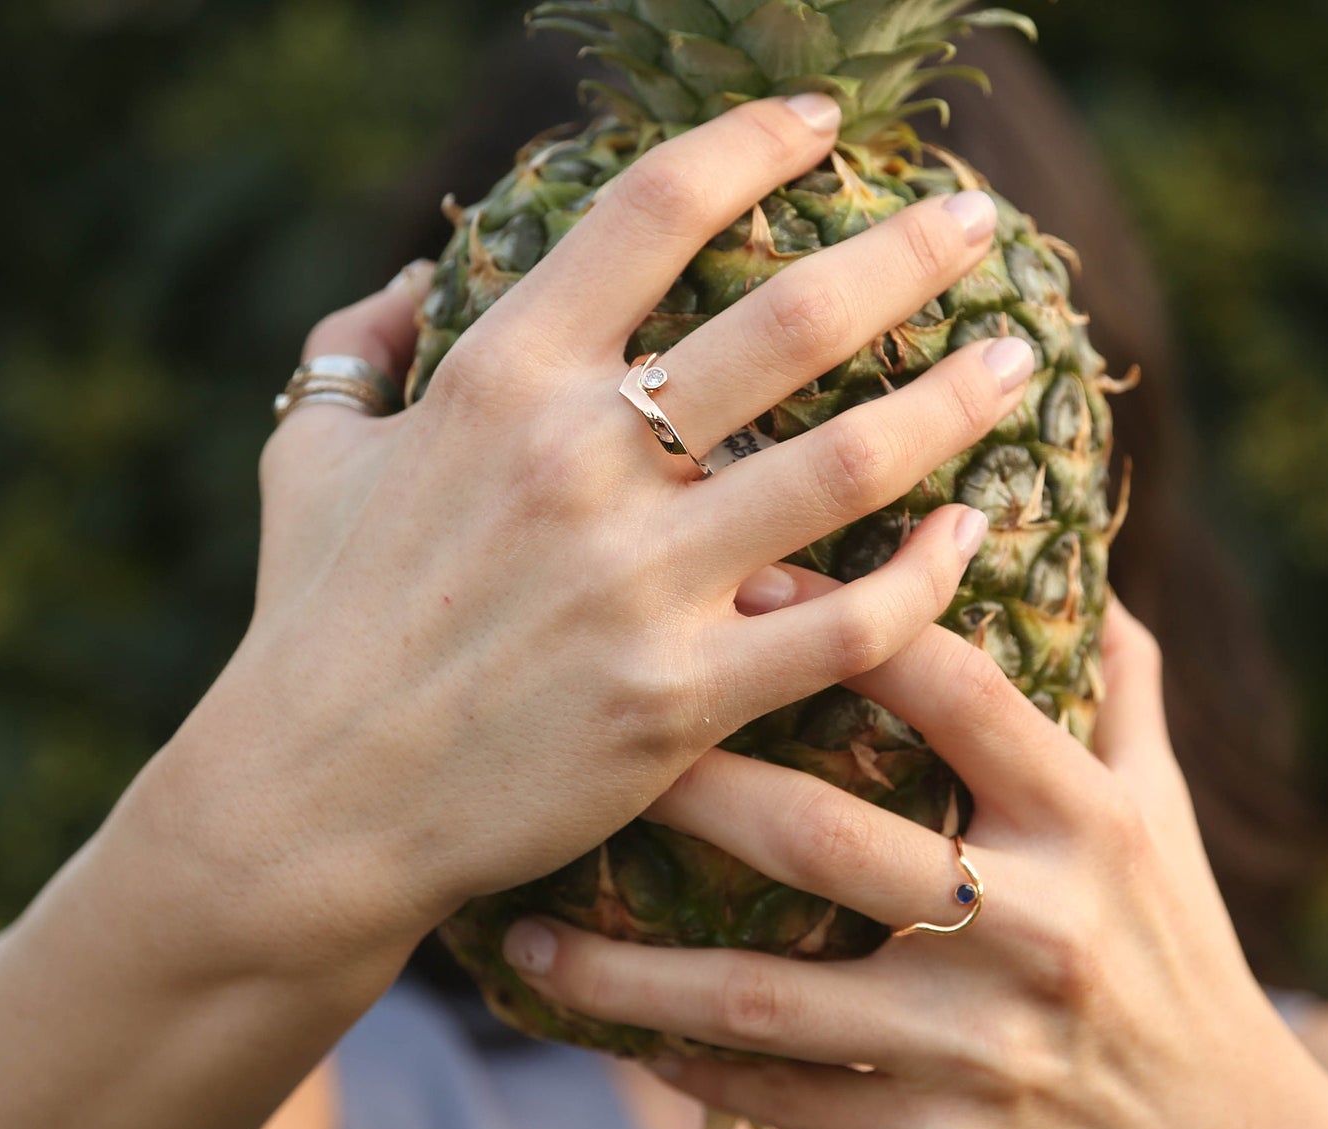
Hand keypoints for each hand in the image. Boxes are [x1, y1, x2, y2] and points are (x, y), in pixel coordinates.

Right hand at [142, 94, 1038, 979]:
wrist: (309, 806)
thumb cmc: (307, 626)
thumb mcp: (310, 459)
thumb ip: (362, 347)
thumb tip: (419, 275)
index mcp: (499, 380)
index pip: (651, 209)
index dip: (755, 141)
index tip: (829, 122)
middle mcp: (582, 460)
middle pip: (792, 315)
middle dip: (909, 251)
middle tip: (981, 224)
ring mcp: (640, 581)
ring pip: (850, 461)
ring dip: (956, 397)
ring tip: (1020, 359)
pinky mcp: (681, 696)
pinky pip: (849, 624)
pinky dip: (930, 576)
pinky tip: (974, 535)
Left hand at [498, 577, 1327, 1128]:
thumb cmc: (1178, 954)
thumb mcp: (1163, 814)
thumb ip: (1117, 681)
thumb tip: (1071, 547)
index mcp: (1086, 821)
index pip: (957, 691)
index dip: (845, 620)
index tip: (736, 569)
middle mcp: (1035, 926)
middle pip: (828, 836)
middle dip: (694, 781)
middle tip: (579, 731)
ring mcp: (976, 1044)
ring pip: (769, 994)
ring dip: (632, 966)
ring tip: (525, 926)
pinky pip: (784, 1094)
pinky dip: (685, 1061)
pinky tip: (599, 1026)